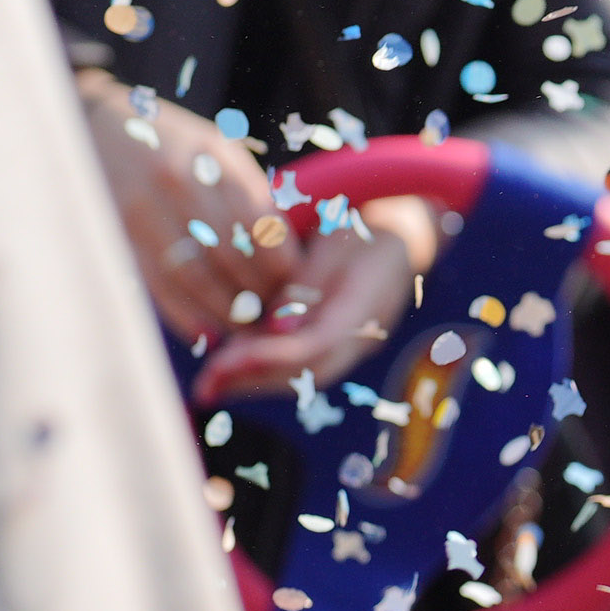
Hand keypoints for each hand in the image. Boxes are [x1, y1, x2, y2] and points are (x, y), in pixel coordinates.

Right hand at [81, 81, 294, 344]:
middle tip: (275, 315)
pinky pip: (157, 283)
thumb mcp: (215, 150)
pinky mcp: (118, 231)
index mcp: (214, 156)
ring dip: (225, 310)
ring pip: (195, 275)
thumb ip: (250, 193)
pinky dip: (185, 314)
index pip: (261, 223)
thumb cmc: (170, 143)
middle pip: (231, 254)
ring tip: (246, 328)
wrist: (93, 124)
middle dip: (258, 293)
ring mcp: (144, 207)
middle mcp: (179, 181)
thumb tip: (289, 253)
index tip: (296, 285)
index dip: (283, 264)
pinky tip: (207, 333)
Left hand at [195, 193, 441, 400]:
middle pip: (308, 372)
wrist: (403, 232)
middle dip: (254, 380)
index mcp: (366, 304)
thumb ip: (305, 285)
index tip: (223, 361)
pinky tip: (234, 365)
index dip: (269, 357)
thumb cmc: (364, 225)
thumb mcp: (334, 241)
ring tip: (212, 382)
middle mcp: (363, 334)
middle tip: (206, 385)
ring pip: (305, 374)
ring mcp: (354, 341)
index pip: (315, 345)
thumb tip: (275, 330)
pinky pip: (303, 361)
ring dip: (258, 380)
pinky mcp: (338, 338)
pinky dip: (268, 365)